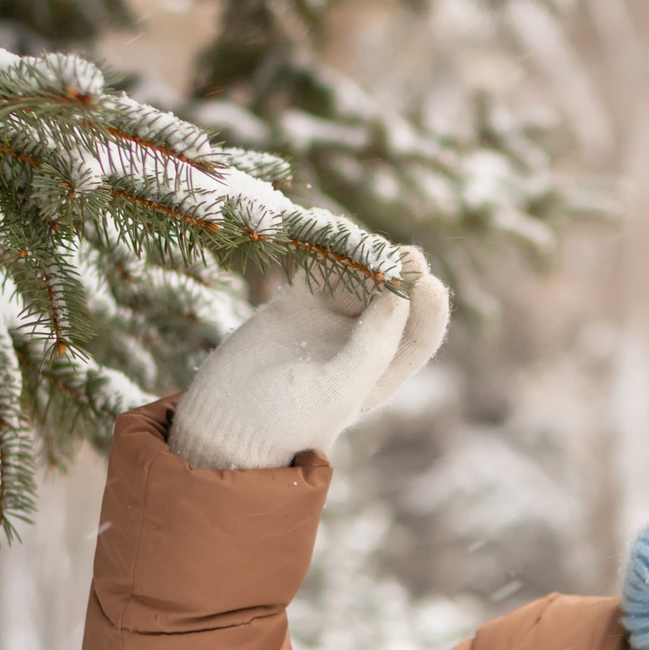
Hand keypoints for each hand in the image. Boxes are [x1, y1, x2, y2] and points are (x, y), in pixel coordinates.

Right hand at [169, 247, 450, 469]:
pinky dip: (325, 247)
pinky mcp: (295, 304)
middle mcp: (362, 344)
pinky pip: (317, 268)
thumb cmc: (284, 421)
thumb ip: (370, 347)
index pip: (419, 335)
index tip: (428, 283)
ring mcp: (328, 321)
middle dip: (397, 273)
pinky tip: (328, 224)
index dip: (429, 309)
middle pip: (390, 298)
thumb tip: (400, 297)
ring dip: (362, 254)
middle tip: (400, 252)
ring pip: (356, 277)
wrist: (220, 425)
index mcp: (381, 373)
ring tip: (362, 235)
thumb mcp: (335, 390)